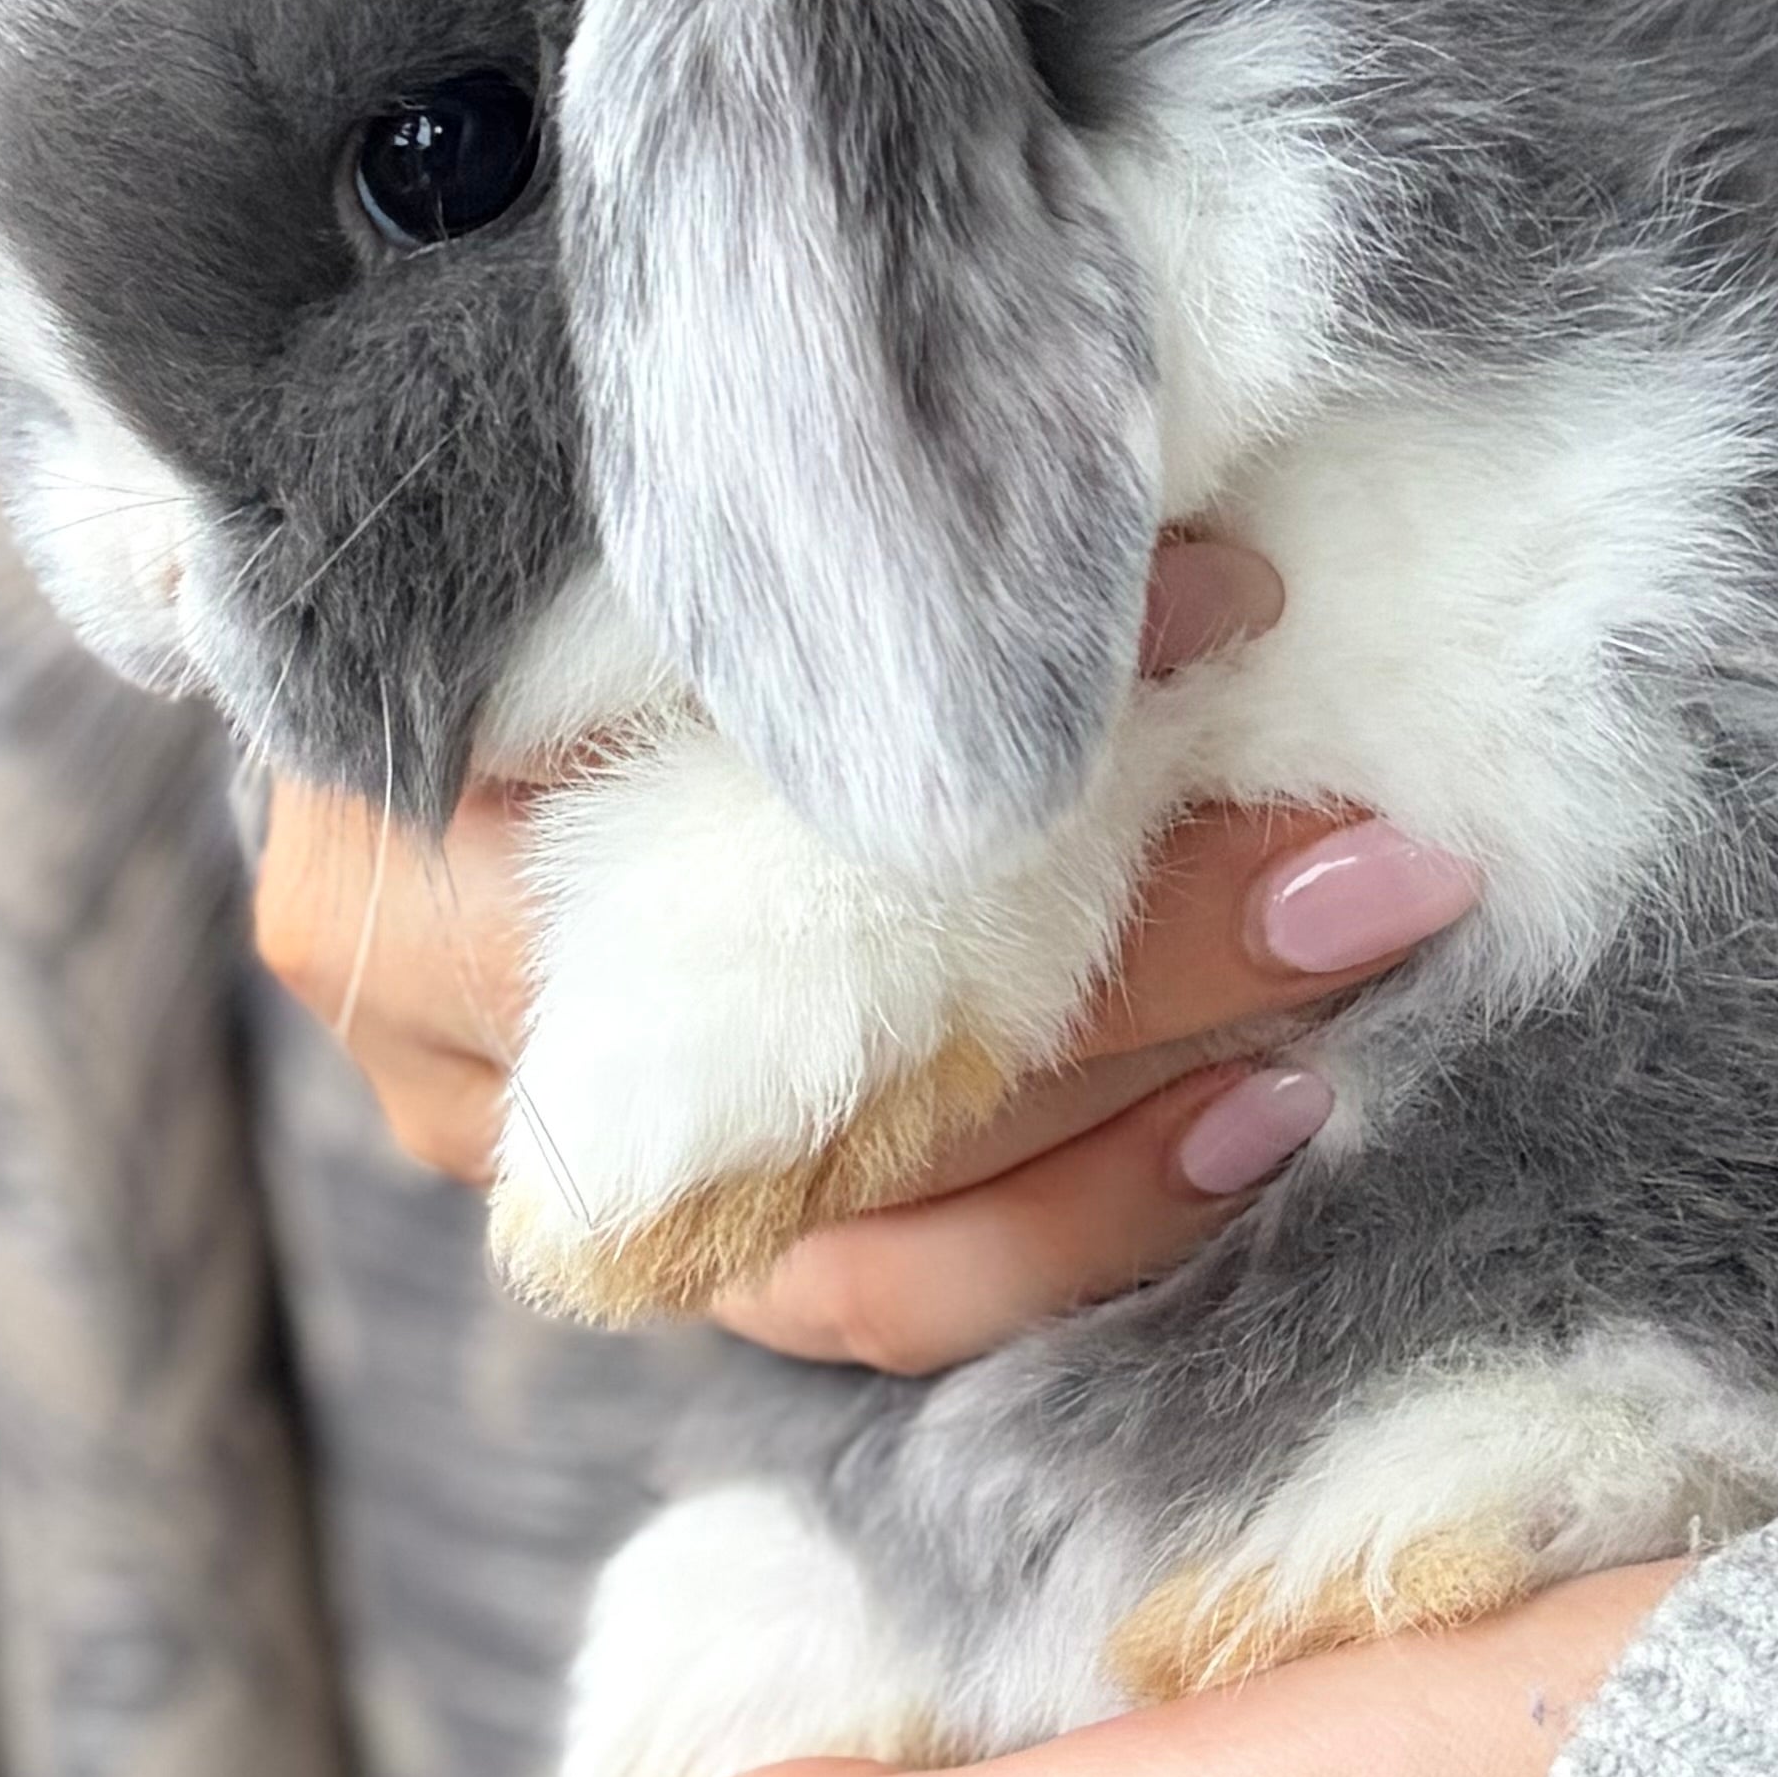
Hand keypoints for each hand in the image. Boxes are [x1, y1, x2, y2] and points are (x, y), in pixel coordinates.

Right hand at [251, 537, 1482, 1364]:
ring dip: (1137, 1125)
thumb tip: (1210, 579)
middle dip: (1147, 954)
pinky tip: (1250, 1114)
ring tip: (1347, 1004)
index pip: (742, 804)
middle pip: (828, 1041)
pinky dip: (1074, 1218)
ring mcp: (534, 1160)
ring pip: (861, 1233)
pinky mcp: (649, 1229)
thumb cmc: (538, 523)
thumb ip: (838, 533)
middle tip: (1381, 867)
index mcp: (396, 808)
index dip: (1004, 725)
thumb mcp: (639, 487)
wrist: (406, 636)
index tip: (1242, 608)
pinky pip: (876, 1289)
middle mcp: (436, 1024)